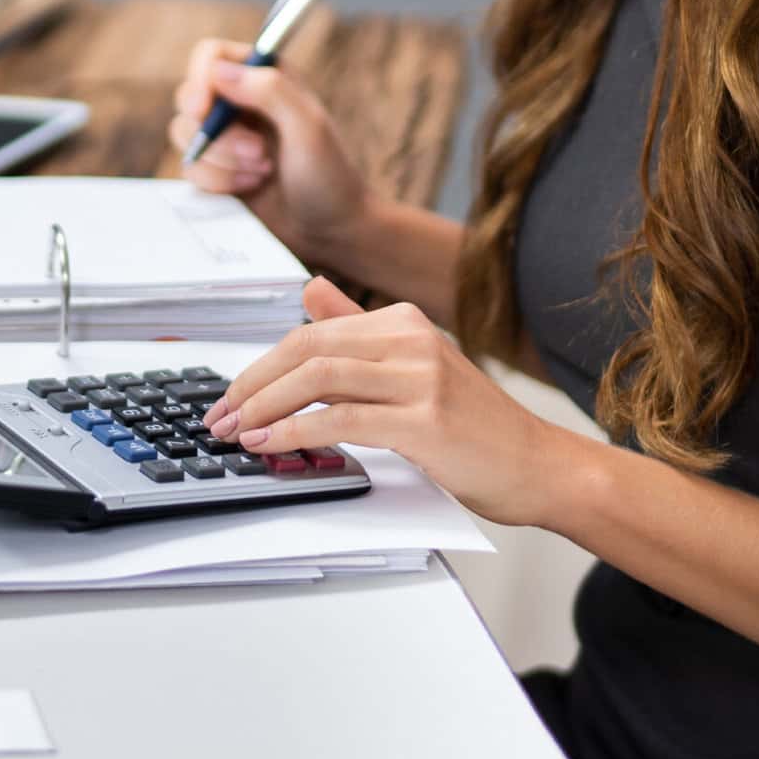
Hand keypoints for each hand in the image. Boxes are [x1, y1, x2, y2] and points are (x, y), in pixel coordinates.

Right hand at [168, 40, 373, 266]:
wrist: (330, 231)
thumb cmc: (329, 176)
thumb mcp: (308, 127)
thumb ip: (269, 90)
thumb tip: (218, 71)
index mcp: (265, 77)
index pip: (211, 56)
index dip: (200, 79)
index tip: (204, 109)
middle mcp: (239, 102)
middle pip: (189, 97)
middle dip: (218, 133)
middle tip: (257, 152)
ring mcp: (224, 137)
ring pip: (184, 135)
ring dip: (221, 160)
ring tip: (262, 171)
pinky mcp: (214, 170)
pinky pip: (190, 168)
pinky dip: (217, 181)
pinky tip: (250, 186)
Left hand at [206, 278, 571, 527]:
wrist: (539, 466)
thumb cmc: (474, 427)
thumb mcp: (415, 367)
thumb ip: (358, 330)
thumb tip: (309, 292)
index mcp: (403, 322)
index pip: (310, 332)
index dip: (261, 366)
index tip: (231, 397)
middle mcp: (411, 339)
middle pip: (306, 347)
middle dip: (252, 384)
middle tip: (219, 417)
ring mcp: (420, 377)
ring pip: (317, 377)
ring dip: (264, 406)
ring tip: (236, 432)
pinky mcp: (425, 420)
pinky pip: (341, 418)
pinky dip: (295, 431)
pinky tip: (272, 444)